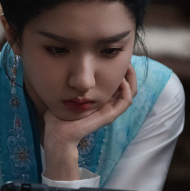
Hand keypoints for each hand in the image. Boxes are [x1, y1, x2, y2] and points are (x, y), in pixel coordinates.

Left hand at [42, 65, 136, 180]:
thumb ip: (73, 83)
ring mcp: (110, 110)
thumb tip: (72, 67)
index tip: (118, 58)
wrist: (58, 131)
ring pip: (130, 93)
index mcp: (100, 100)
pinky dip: (127, 89)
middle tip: (127, 60)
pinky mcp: (109, 115)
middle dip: (129, 72)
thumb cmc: (59, 114)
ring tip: (127, 67)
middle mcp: (107, 104)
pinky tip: (121, 79)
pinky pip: (125, 101)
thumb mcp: (68, 93)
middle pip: (128, 86)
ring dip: (131, 78)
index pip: (119, 83)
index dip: (121, 70)